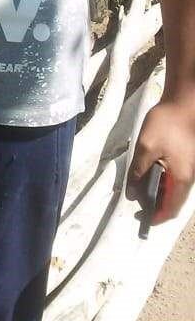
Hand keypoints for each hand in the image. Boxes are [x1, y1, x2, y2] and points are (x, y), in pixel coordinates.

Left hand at [126, 98, 194, 224]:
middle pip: (173, 202)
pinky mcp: (185, 160)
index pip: (171, 210)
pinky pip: (175, 178)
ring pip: (174, 190)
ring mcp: (188, 169)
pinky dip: (162, 180)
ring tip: (139, 184)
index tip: (141, 217)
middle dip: (155, 204)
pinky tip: (149, 171)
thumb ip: (138, 172)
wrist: (183, 103)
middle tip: (136, 197)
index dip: (156, 217)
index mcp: (181, 179)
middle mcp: (188, 178)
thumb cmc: (167, 123)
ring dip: (158, 191)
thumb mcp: (146, 147)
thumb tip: (132, 192)